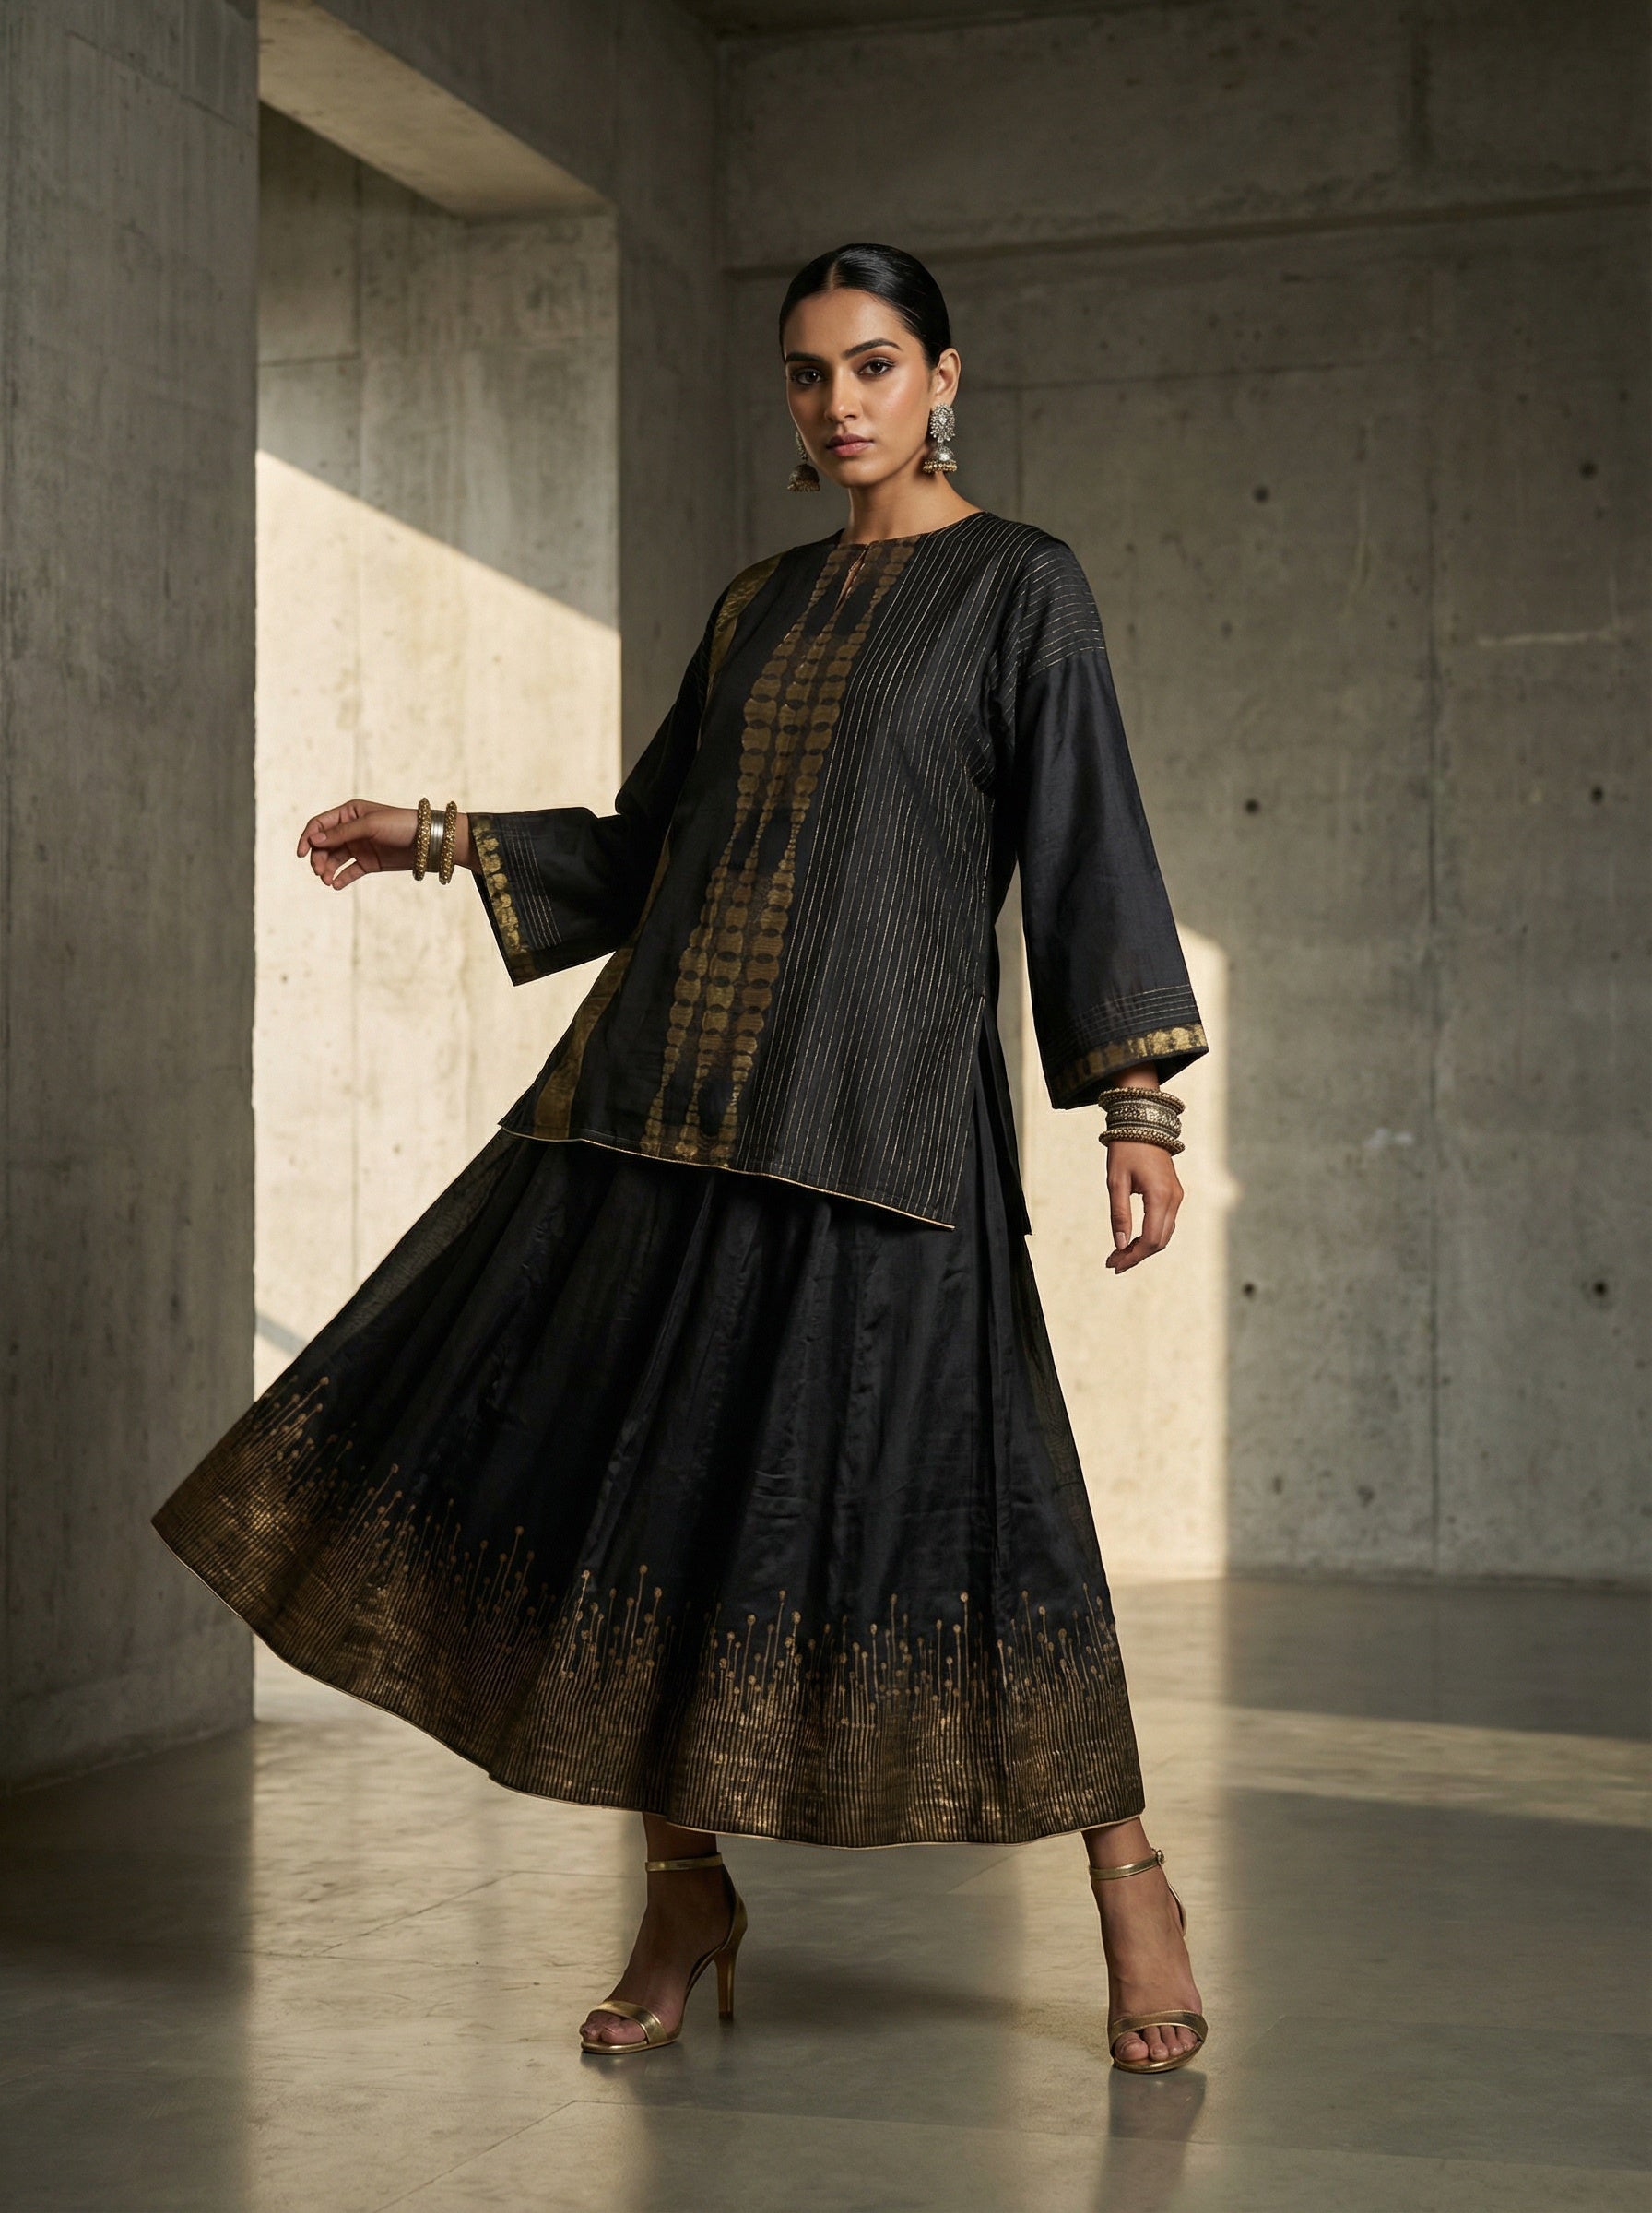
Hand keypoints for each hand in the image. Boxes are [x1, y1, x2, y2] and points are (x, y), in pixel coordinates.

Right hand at [298, 800, 471, 888]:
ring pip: (334, 860)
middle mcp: (351, 829)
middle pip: (324, 845)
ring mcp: (359, 847)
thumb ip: (341, 833)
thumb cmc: (400, 825)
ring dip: (327, 870)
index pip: (319, 825)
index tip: (301, 854)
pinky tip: (335, 885)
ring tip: (327, 881)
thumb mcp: (369, 825)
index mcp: (348, 813)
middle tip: (319, 872)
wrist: (428, 842)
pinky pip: (348, 872)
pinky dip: (340, 878)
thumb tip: (313, 840)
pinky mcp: (369, 863)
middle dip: (318, 858)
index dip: (307, 838)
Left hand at [1105, 1139, 1182, 1273]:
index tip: (1113, 1264)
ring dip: (1144, 1248)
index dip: (1133, 1256)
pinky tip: (1133, 1240)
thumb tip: (1119, 1245)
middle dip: (1137, 1256)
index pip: (1150, 1240)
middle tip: (1113, 1263)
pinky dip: (1151, 1236)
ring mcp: (1177, 1197)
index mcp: (1160, 1197)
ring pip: (1164, 1234)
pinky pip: (1165, 1223)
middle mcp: (1174, 1199)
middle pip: (1160, 1242)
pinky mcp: (1174, 1194)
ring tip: (1119, 1254)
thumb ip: (1119, 1215)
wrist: (1143, 1124)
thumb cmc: (1126, 1150)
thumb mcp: (1116, 1182)